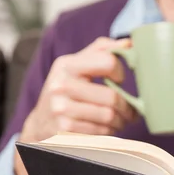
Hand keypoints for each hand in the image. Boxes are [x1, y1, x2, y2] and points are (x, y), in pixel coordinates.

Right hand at [15, 37, 137, 174]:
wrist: (42, 121)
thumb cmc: (66, 89)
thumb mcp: (76, 66)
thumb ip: (101, 51)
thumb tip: (128, 43)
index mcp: (66, 64)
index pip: (107, 62)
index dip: (120, 71)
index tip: (120, 79)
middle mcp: (60, 85)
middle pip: (112, 96)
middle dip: (127, 106)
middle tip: (131, 110)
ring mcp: (61, 109)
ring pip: (109, 115)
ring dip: (121, 120)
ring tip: (121, 119)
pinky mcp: (64, 130)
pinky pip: (100, 131)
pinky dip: (110, 131)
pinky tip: (108, 128)